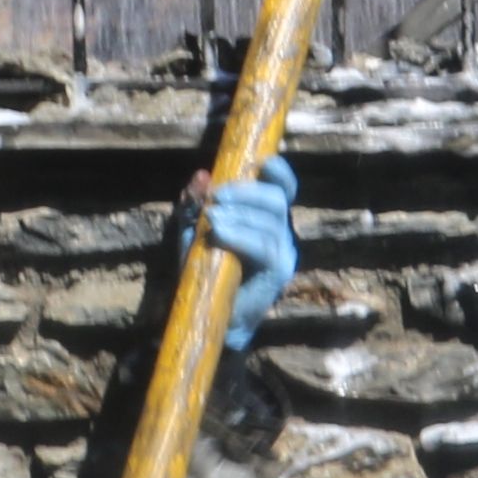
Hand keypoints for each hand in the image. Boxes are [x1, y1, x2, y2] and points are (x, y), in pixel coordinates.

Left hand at [202, 156, 297, 351]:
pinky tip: (218, 234)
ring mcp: (283, 254)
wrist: (209, 314)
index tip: (260, 162)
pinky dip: (240, 236)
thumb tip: (200, 176)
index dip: (278, 171)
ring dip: (239, 214)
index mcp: (266, 218)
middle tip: (217, 196)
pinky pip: (265, 248)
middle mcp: (281, 233)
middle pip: (277, 199)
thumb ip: (196, 203)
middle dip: (246, 192)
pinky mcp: (278, 274)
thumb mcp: (194, 229)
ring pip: (270, 222)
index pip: (283, 187)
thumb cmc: (205, 268)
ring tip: (211, 218)